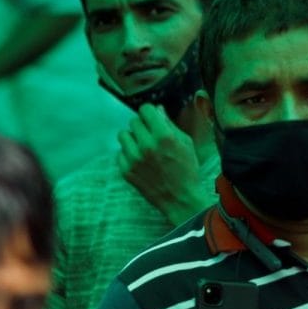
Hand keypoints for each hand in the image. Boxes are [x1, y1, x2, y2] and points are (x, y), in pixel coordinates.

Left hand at [117, 104, 211, 222]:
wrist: (180, 199)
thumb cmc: (187, 170)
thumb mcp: (186, 143)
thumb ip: (170, 124)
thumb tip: (158, 110)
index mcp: (164, 136)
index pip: (145, 110)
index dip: (150, 113)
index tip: (152, 118)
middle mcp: (146, 146)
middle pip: (133, 121)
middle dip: (143, 126)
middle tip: (150, 135)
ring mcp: (134, 159)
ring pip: (123, 135)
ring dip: (133, 138)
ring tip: (143, 147)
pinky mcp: (126, 171)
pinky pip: (120, 153)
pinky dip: (128, 154)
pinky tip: (140, 160)